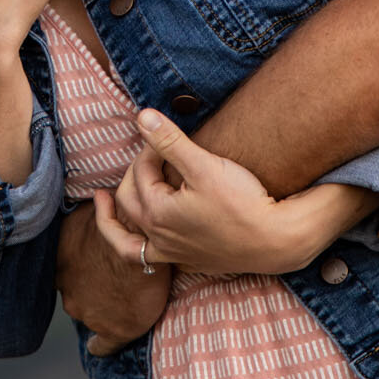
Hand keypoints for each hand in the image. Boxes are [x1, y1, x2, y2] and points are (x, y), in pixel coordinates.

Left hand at [56, 200, 171, 355]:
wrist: (142, 244)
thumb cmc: (120, 219)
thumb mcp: (92, 211)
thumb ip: (86, 217)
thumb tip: (91, 202)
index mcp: (60, 259)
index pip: (61, 270)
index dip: (76, 268)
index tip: (89, 265)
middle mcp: (67, 287)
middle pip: (74, 293)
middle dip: (88, 289)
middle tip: (110, 280)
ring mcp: (87, 312)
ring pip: (89, 314)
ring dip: (99, 309)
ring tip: (119, 300)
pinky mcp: (112, 330)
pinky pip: (101, 346)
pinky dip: (100, 346)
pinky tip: (100, 345)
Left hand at [100, 108, 376, 275]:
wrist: (275, 240)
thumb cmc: (242, 202)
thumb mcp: (204, 165)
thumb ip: (169, 141)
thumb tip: (141, 116)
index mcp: (157, 212)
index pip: (142, 171)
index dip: (152, 147)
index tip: (167, 132)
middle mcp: (159, 237)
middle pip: (130, 199)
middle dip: (134, 172)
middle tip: (149, 152)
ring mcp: (172, 253)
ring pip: (129, 238)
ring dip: (113, 217)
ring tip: (102, 201)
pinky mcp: (188, 262)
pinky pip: (150, 258)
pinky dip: (137, 246)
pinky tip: (144, 238)